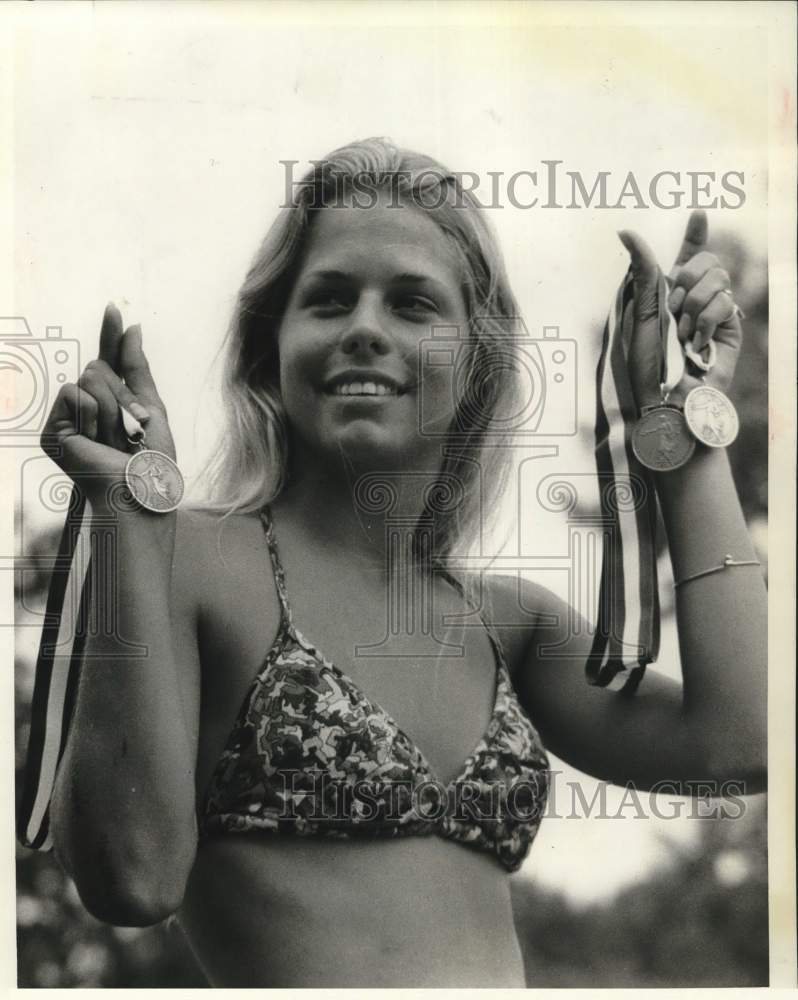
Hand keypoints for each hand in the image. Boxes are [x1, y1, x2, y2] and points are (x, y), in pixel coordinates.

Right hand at [40, 304, 175, 506]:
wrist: (137, 488)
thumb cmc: (150, 459)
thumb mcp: (152, 408)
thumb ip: (138, 369)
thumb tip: (133, 329)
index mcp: (113, 401)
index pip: (109, 360)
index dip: (110, 334)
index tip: (114, 308)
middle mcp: (88, 406)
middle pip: (99, 367)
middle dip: (122, 394)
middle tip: (130, 428)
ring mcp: (69, 417)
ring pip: (89, 379)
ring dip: (112, 408)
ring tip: (116, 439)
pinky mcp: (53, 430)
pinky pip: (73, 394)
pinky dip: (92, 414)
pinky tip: (95, 440)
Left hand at [619, 209, 742, 410]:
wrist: (666, 400)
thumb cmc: (647, 365)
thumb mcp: (641, 313)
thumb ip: (643, 271)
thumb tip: (626, 230)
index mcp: (667, 296)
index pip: (686, 258)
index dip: (694, 235)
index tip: (698, 214)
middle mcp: (692, 301)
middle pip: (705, 261)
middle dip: (686, 281)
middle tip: (673, 314)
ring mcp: (713, 313)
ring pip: (717, 278)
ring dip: (693, 307)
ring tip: (682, 337)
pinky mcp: (730, 327)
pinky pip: (724, 301)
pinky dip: (705, 321)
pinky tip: (696, 345)